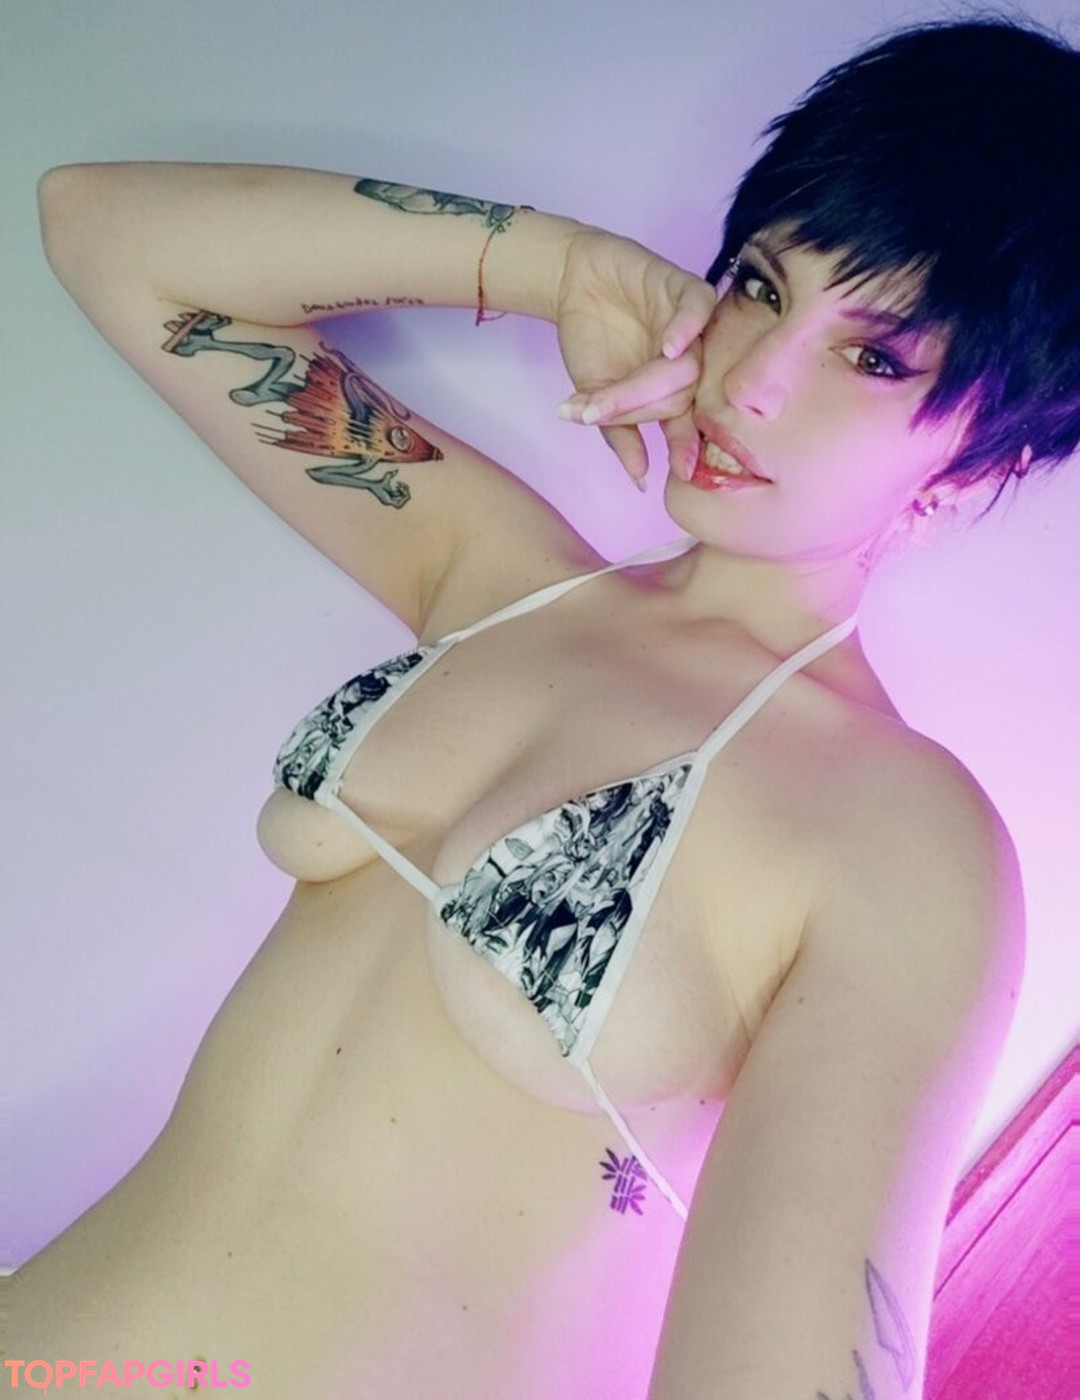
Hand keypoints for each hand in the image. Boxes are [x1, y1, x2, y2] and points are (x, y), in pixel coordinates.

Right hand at [553, 225, 717, 487]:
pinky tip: (668, 347)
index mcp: (672, 392)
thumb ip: (618, 432)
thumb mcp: (595, 395)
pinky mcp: (684, 289)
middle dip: (638, 408)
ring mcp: (689, 328)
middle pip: (681, 396)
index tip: (682, 470)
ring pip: (689, 365)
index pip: (684, 423)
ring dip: (654, 381)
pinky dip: (687, 329)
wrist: (571, 283)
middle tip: (600, 410)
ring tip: (617, 389)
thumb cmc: (589, 340)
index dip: (683, 445)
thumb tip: (640, 478)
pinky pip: (699, 310)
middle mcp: (687, 363)